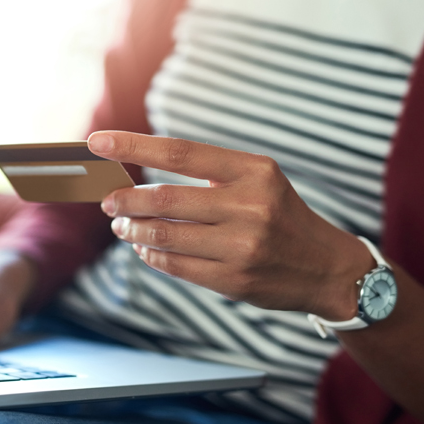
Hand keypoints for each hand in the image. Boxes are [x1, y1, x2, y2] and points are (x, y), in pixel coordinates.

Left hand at [88, 131, 373, 319]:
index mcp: (253, 171)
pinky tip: (145, 249)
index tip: (98, 143)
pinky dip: (152, 256)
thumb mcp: (258, 180)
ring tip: (122, 226)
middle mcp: (249, 206)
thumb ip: (207, 175)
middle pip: (165, 199)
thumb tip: (139, 176)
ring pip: (164, 236)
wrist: (326, 268)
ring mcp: (242, 246)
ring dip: (133, 231)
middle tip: (107, 201)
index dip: (133, 146)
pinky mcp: (234, 280)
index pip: (179, 152)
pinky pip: (175, 266)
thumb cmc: (280, 215)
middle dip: (126, 200)